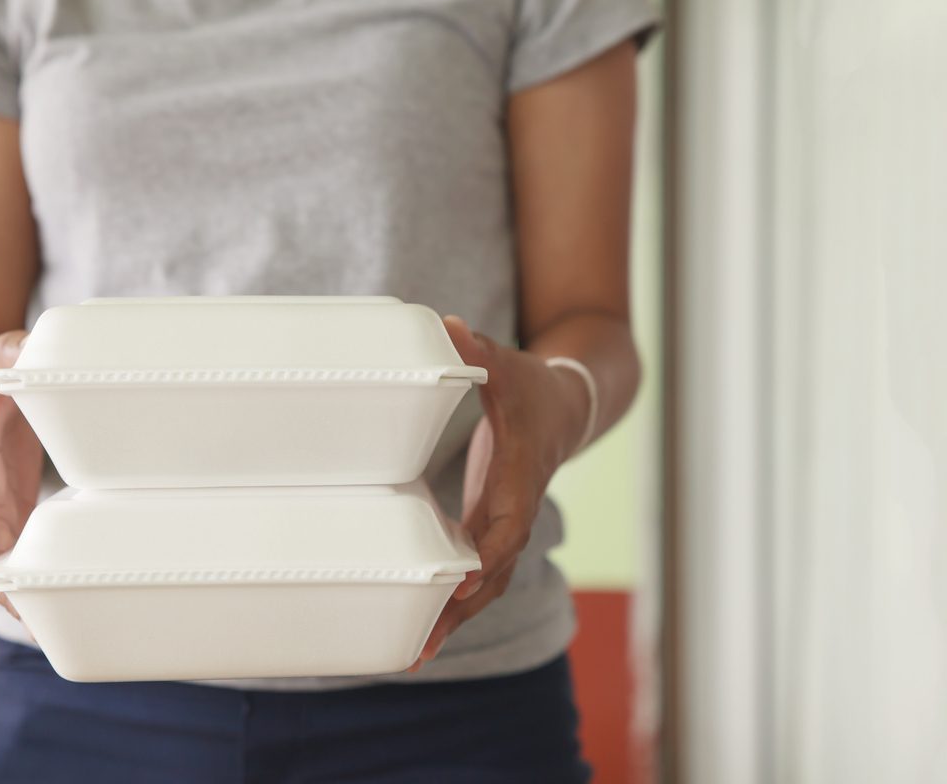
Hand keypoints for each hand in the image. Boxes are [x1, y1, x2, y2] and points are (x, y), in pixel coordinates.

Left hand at [408, 316, 589, 669]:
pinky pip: (478, 571)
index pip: (509, 520)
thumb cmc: (533, 390)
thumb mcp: (508, 367)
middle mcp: (516, 507)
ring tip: (414, 653)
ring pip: (486, 581)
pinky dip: (454, 602)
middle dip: (461, 607)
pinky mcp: (494, 526)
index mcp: (521, 473)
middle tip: (424, 644)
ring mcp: (507, 522)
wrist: (566, 409)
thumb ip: (479, 352)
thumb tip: (448, 328)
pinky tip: (423, 626)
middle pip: (494, 569)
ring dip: (455, 616)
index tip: (465, 580)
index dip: (489, 551)